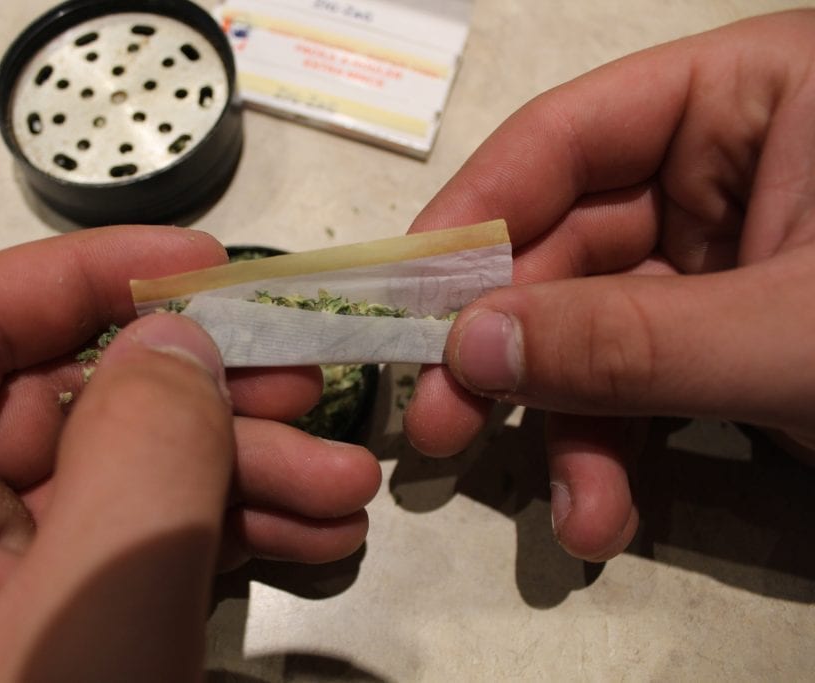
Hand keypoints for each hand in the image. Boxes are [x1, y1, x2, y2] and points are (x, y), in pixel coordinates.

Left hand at [0, 227, 379, 680]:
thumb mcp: (76, 630)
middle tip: (315, 388)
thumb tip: (180, 338)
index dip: (91, 277)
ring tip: (345, 494)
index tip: (210, 264)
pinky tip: (313, 541)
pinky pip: (141, 552)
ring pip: (124, 479)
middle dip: (207, 397)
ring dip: (243, 474)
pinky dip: (229, 539)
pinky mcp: (51, 635)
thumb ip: (135, 462)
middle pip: (70, 402)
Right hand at [405, 10, 814, 560]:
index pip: (570, 136)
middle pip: (568, 252)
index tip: (400, 299)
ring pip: (600, 339)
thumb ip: (631, 339)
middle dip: (510, 352)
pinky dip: (618, 456)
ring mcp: (732, 267)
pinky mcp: (740, 349)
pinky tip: (604, 515)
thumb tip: (468, 346)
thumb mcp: (803, 331)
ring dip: (570, 431)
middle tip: (438, 427)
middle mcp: (729, 170)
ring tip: (570, 518)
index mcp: (754, 96)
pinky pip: (646, 391)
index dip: (475, 215)